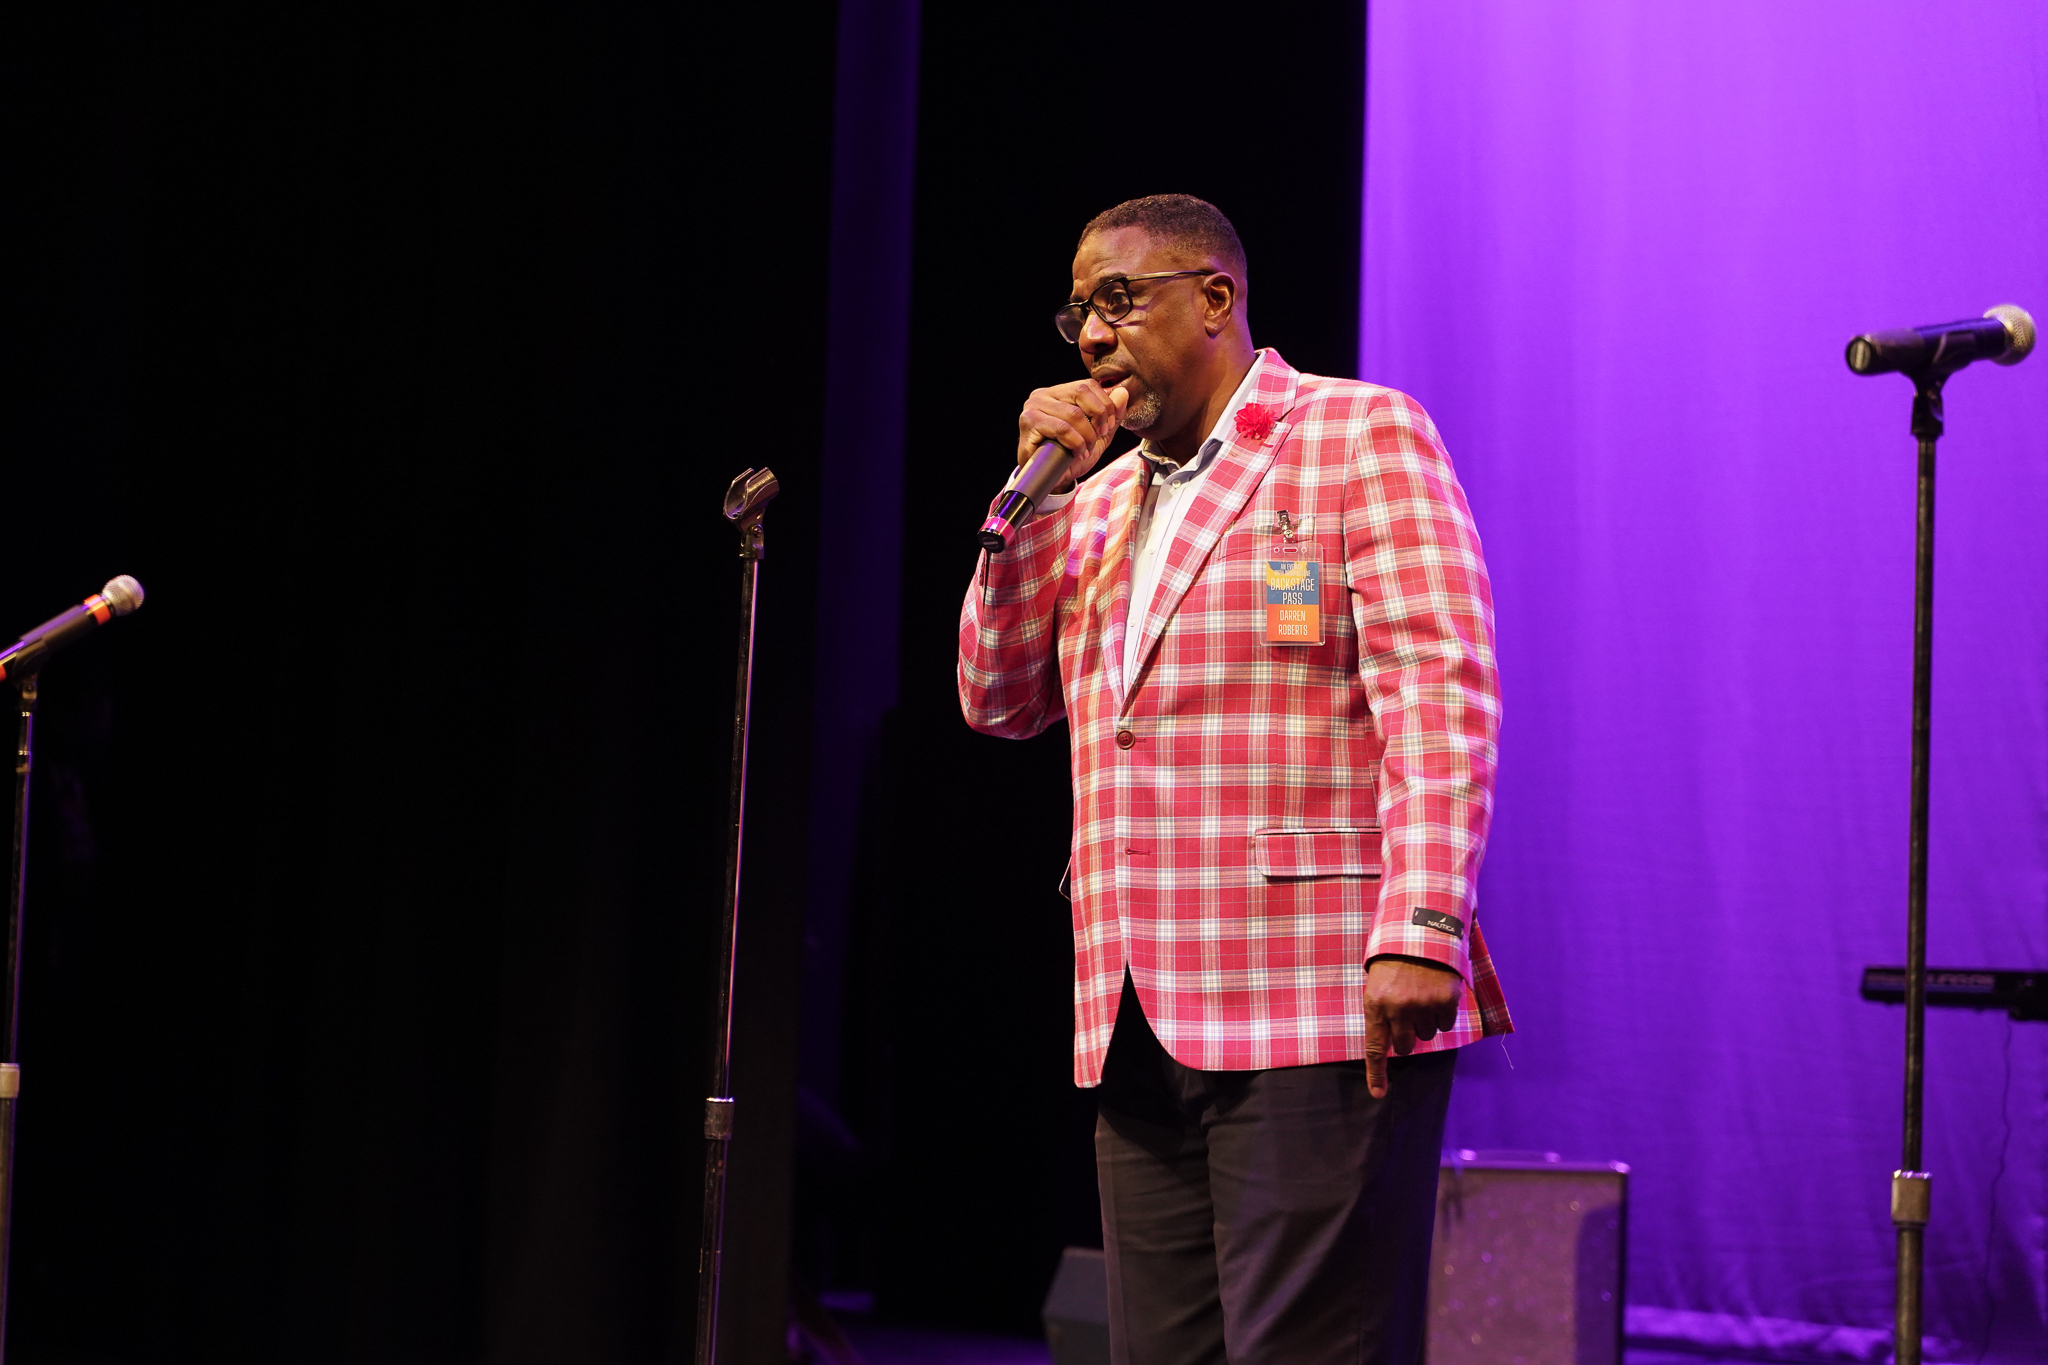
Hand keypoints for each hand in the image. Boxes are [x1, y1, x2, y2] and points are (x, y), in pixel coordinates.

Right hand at [1017, 379, 1128, 488]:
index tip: (1108, 426)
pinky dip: (1075, 442)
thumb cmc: (1071, 454)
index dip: (1104, 404)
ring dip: (1087, 435)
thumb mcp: (1098, 433)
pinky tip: (1076, 453)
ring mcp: (1033, 407)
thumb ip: (1112, 414)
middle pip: (1081, 392)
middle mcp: (1043, 395)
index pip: (1087, 385)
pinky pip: (1062, 429)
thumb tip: (1122, 392)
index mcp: (1059, 393)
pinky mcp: (1029, 422)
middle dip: (1098, 415)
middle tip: (1100, 435)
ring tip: (1086, 449)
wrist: (1051, 478)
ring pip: (1073, 413)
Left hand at [1362, 957, 1464, 1098]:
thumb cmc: (1394, 960)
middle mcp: (1399, 1008)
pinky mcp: (1445, 1001)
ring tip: (1421, 997)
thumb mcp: (1377, 983)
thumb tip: (1392, 1044)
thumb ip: (1382, 1012)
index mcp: (1376, 1004)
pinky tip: (1436, 994)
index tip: (1378, 1094)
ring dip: (1426, 1023)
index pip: (1375, 1047)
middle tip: (1407, 1018)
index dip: (1377, 1073)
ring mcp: (1423, 1005)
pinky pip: (1445, 1025)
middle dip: (1407, 1038)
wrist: (1421, 931)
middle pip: (1405, 1046)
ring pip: (1428, 1036)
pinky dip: (1443, 1015)